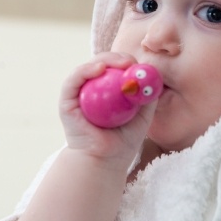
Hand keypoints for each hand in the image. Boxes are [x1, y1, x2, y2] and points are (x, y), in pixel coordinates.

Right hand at [59, 52, 155, 166]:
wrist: (105, 161)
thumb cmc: (123, 141)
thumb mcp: (143, 116)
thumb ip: (149, 97)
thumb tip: (154, 75)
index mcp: (108, 92)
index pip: (116, 69)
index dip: (126, 62)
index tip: (138, 64)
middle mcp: (92, 90)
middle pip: (102, 64)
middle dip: (117, 58)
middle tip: (129, 62)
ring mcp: (78, 95)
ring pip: (88, 68)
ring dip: (104, 60)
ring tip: (119, 63)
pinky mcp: (67, 102)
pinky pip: (73, 80)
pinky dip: (85, 70)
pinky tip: (99, 69)